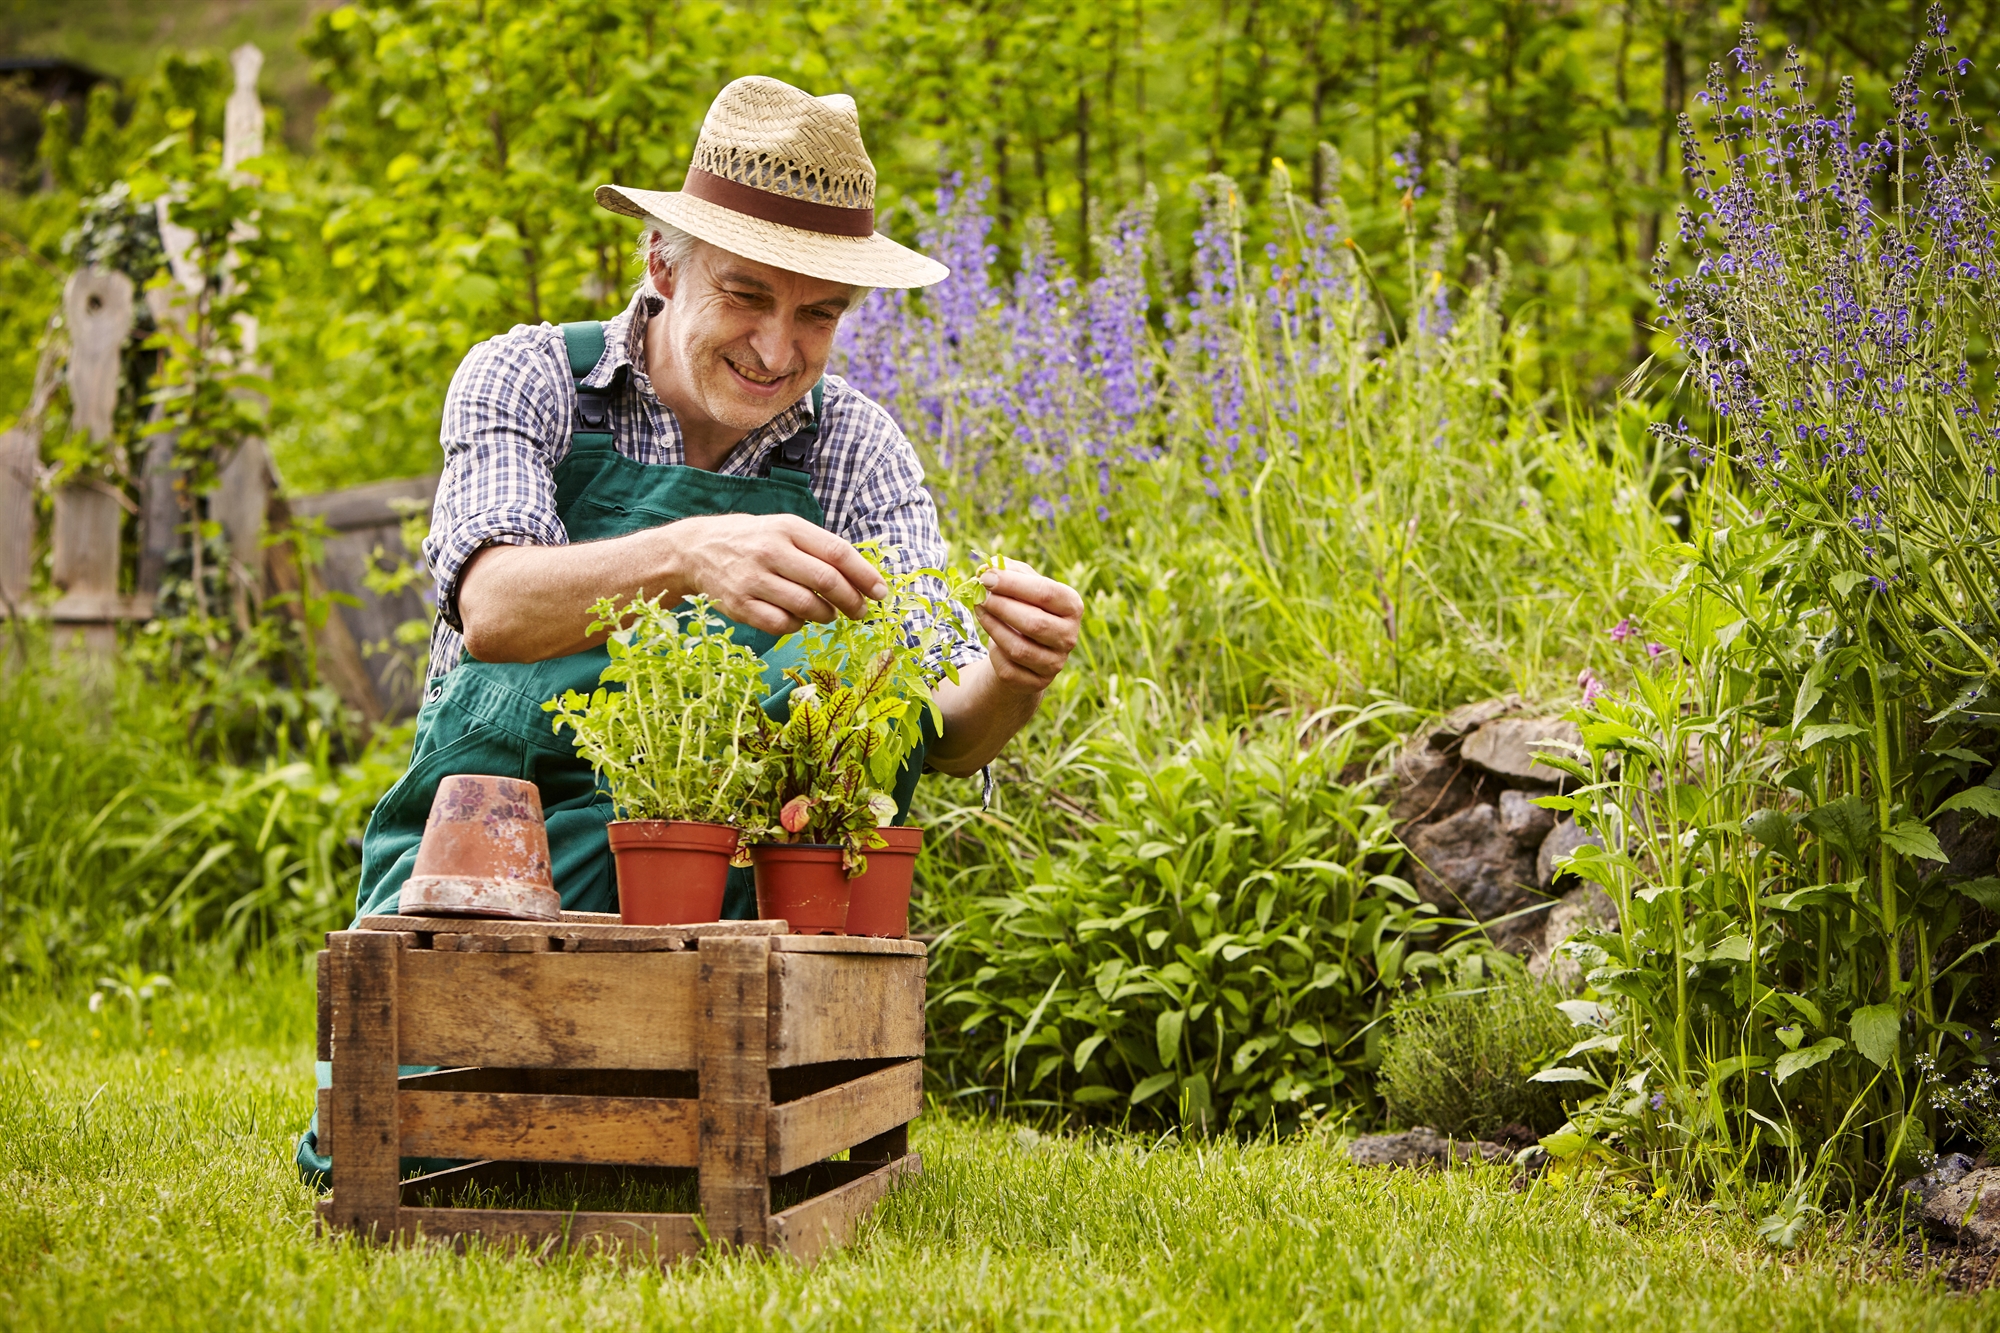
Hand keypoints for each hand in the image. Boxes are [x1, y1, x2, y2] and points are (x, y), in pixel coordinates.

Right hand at [666, 513, 887, 634]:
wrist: (695, 550)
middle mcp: (771, 551)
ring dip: (826, 615)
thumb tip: (862, 576)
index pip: (837, 552)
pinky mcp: (739, 605)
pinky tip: (797, 618)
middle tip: (861, 611)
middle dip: (851, 601)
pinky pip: (782, 624)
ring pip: (807, 606)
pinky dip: (797, 625)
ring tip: (827, 613)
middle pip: (826, 581)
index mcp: (787, 528)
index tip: (880, 592)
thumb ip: (818, 547)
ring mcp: (753, 579)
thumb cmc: (751, 540)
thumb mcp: (783, 529)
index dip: (864, 575)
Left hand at [975, 560, 1081, 691]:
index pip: (1046, 593)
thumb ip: (1009, 571)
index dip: (1013, 584)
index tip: (986, 576)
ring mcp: (1055, 663)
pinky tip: (990, 636)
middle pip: (1034, 622)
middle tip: (979, 594)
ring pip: (1019, 648)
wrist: (1026, 650)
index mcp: (1072, 606)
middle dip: (1001, 606)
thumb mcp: (1021, 586)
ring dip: (992, 626)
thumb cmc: (1025, 608)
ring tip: (979, 609)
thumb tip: (989, 564)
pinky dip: (994, 651)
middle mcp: (1069, 637)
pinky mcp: (1037, 682)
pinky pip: (1008, 667)